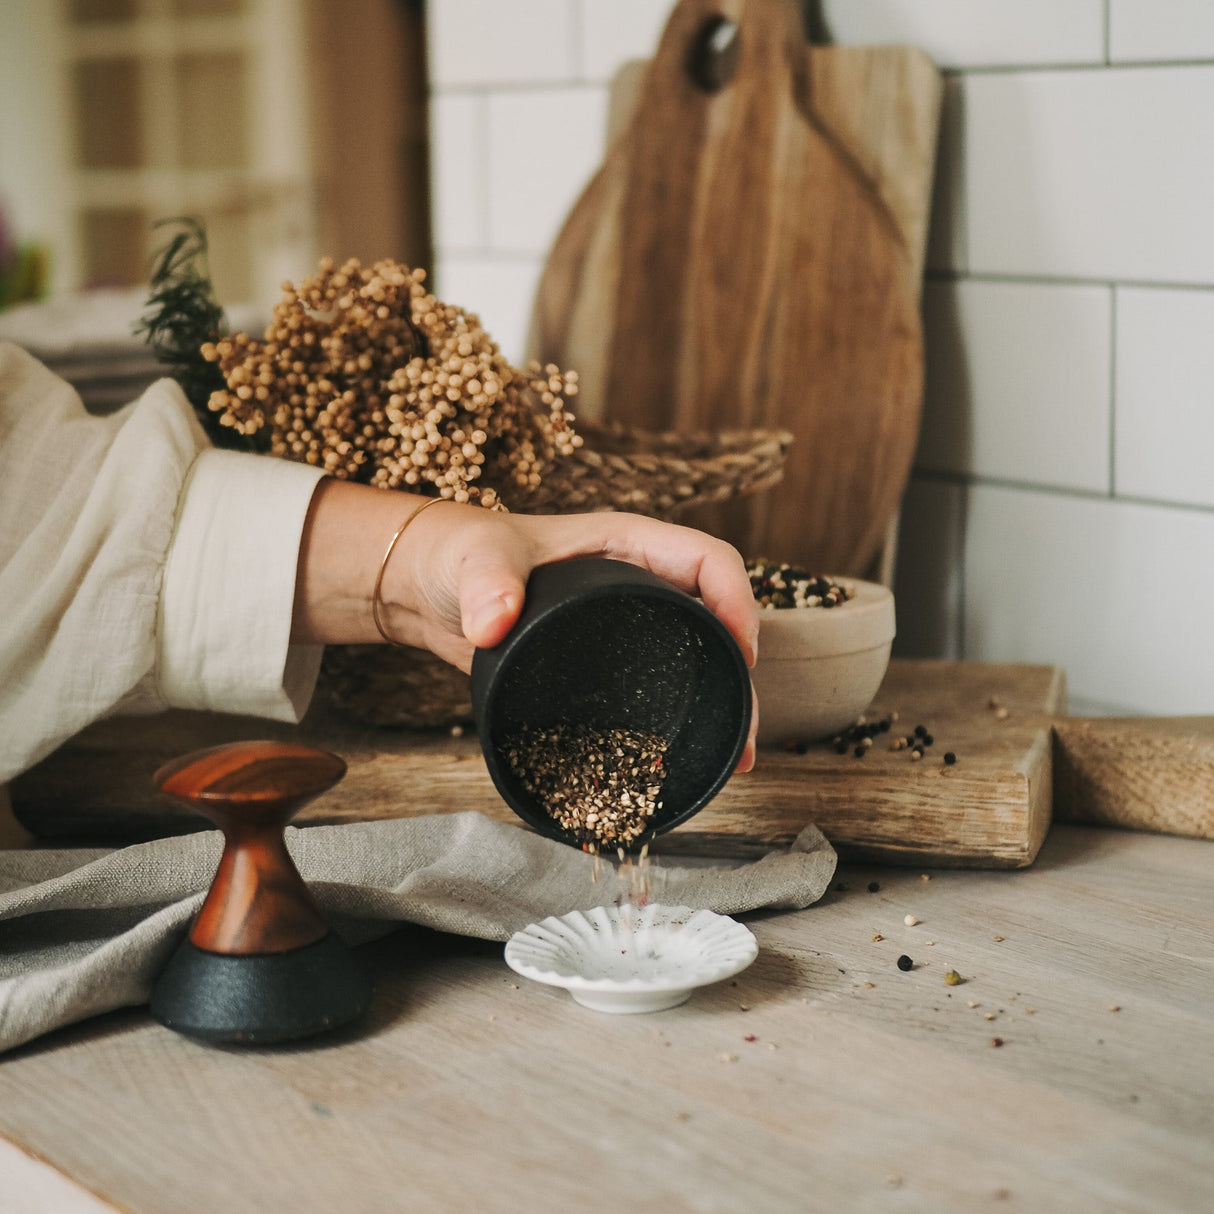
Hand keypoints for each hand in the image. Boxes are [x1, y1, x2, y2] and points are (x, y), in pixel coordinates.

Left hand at [293, 481, 758, 770]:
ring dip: (722, 702)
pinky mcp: (607, 657)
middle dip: (740, 674)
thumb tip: (494, 621)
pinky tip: (684, 757)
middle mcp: (638, 579)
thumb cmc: (454, 553)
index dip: (737, 601)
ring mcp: (627, 619)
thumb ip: (484, 583)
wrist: (426, 585)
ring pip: (696, 656)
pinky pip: (662, 680)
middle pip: (715, 620)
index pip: (708, 560)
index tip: (742, 654)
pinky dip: (681, 716)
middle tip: (742, 733)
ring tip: (733, 759)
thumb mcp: (472, 560)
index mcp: (627, 542)